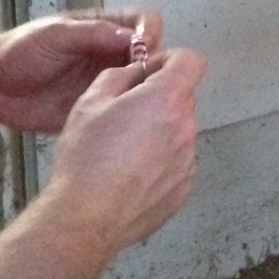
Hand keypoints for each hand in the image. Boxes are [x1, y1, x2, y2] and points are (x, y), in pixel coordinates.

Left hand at [0, 9, 164, 132]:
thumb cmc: (21, 52)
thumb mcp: (56, 34)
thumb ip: (92, 33)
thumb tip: (133, 37)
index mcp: (104, 28)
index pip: (143, 21)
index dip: (151, 30)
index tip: (147, 47)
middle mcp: (111, 53)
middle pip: (151, 52)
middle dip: (157, 62)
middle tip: (149, 79)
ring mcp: (106, 81)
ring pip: (142, 81)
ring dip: (149, 87)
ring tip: (147, 100)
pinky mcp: (98, 106)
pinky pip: (123, 107)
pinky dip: (132, 111)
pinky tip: (133, 118)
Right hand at [43, 48, 207, 254]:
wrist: (87, 217)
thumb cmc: (86, 156)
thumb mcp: (90, 101)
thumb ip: (121, 75)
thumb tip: (139, 72)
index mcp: (167, 99)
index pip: (192, 61)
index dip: (170, 61)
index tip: (148, 74)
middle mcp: (187, 126)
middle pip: (182, 98)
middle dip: (159, 99)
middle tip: (124, 117)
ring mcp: (189, 160)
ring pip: (179, 131)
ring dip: (160, 132)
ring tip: (124, 152)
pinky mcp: (184, 188)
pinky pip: (177, 162)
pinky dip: (161, 162)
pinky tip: (131, 176)